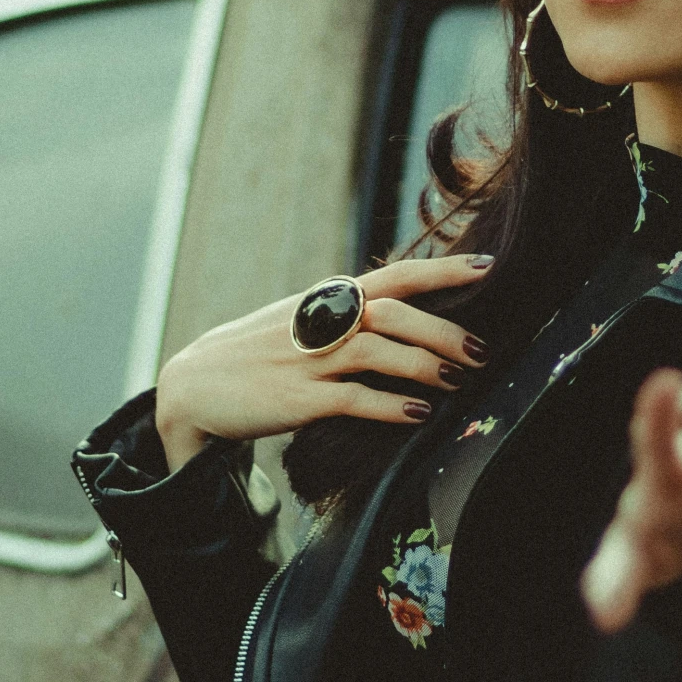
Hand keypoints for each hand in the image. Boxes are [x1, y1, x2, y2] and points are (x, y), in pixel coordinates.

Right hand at [155, 253, 492, 470]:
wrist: (193, 385)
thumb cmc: (259, 353)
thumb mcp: (303, 322)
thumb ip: (348, 314)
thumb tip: (407, 315)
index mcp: (328, 300)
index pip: (394, 275)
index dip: (442, 270)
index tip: (488, 267)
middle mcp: (321, 322)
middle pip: (393, 312)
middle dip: (443, 329)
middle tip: (481, 350)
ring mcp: (308, 360)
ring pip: (377, 352)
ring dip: (425, 365)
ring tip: (458, 380)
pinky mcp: (298, 400)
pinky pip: (353, 399)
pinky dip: (392, 406)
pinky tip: (420, 414)